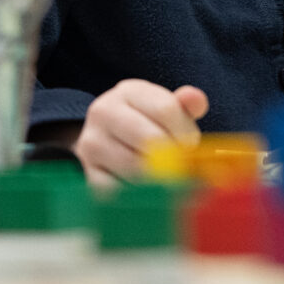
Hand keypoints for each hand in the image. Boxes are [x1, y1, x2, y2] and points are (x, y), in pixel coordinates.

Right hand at [72, 79, 208, 186]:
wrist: (108, 142)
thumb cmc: (147, 123)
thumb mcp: (166, 107)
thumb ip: (187, 104)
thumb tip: (196, 99)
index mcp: (128, 91)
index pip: (165, 109)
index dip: (185, 132)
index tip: (190, 144)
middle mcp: (104, 112)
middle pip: (150, 139)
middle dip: (173, 155)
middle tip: (181, 164)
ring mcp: (91, 143)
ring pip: (135, 166)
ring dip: (158, 177)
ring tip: (165, 175)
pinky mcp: (88, 172)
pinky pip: (120, 189)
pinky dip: (138, 193)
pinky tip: (146, 187)